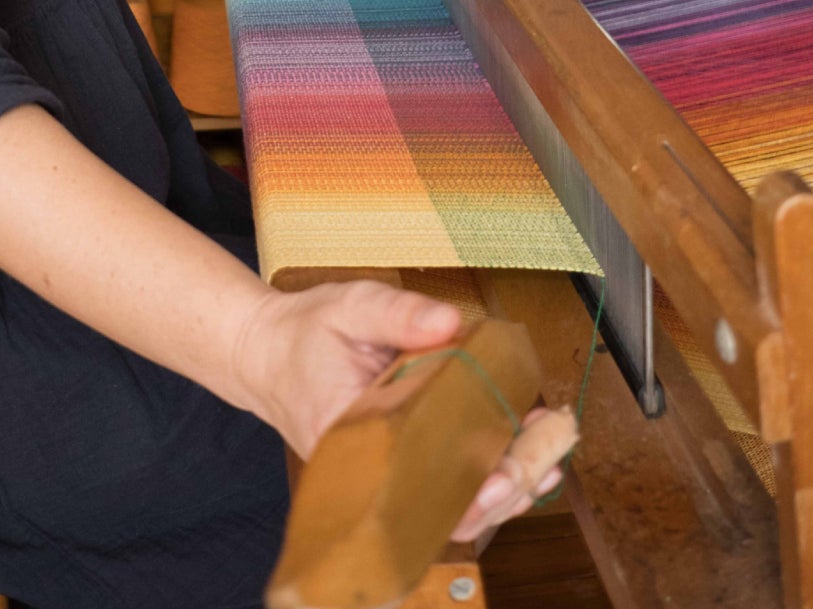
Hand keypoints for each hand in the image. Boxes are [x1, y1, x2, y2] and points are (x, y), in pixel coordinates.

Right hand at [232, 281, 577, 541]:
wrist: (266, 353)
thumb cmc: (304, 333)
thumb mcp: (349, 306)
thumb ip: (398, 313)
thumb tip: (450, 322)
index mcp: (351, 442)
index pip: (414, 487)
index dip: (466, 492)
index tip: (506, 476)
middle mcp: (367, 475)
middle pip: (440, 507)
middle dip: (500, 491)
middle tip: (544, 463)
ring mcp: (381, 477)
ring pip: (446, 505)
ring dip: (500, 489)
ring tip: (547, 464)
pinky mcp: (394, 468)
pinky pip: (440, 488)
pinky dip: (481, 478)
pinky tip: (519, 461)